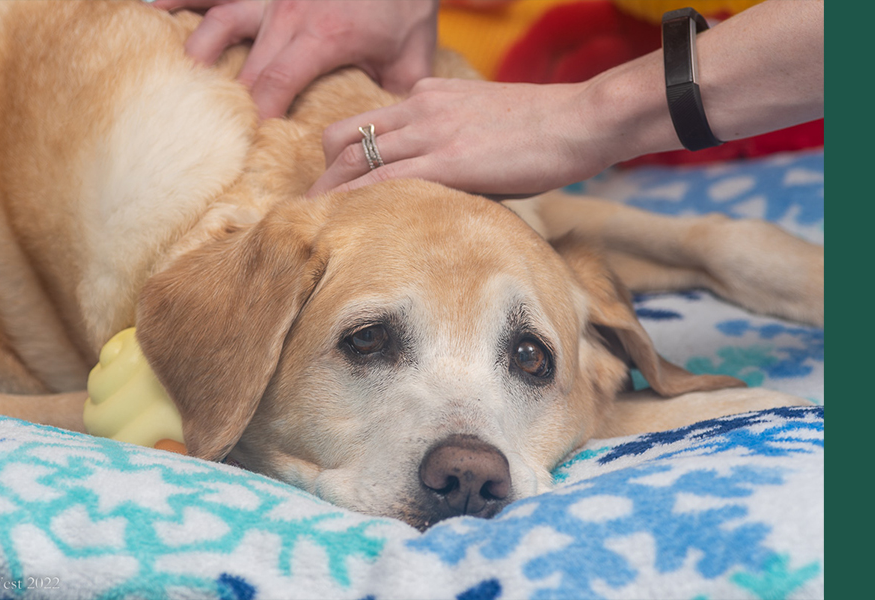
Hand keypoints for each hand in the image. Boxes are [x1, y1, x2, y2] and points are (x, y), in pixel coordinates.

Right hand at [151, 0, 438, 118]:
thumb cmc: (404, 3)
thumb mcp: (411, 55)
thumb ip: (393, 101)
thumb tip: (381, 145)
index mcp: (321, 38)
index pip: (276, 87)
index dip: (258, 119)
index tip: (248, 148)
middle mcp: (287, 15)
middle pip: (244, 67)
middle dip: (229, 103)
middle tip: (214, 135)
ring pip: (219, 23)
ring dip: (198, 52)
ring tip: (176, 79)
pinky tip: (153, 5)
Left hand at [308, 77, 615, 197]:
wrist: (582, 119)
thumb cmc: (547, 129)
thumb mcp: (488, 126)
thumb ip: (457, 144)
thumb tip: (446, 183)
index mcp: (430, 96)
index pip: (369, 123)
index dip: (344, 154)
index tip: (337, 183)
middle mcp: (420, 107)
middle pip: (346, 135)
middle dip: (326, 173)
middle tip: (317, 206)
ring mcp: (430, 131)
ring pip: (355, 158)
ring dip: (330, 191)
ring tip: (315, 222)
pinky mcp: (446, 159)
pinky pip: (384, 180)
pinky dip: (356, 200)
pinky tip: (343, 222)